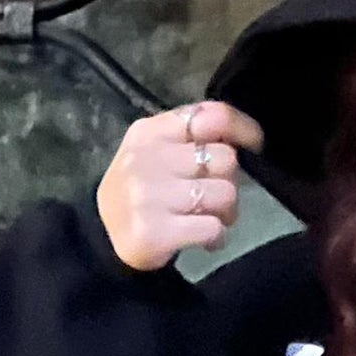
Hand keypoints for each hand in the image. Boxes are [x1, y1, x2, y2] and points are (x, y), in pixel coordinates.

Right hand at [97, 99, 263, 269]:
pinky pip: (213, 228)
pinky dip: (216, 236)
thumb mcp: (156, 149)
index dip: (242, 128)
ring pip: (225, 194)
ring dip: (226, 211)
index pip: (211, 116)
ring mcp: (148, 196)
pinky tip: (204, 238)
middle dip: (229, 179)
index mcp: (150, 131)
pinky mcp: (154, 232)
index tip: (254, 143)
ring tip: (209, 218)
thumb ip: (192, 136)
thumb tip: (242, 138)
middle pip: (225, 158)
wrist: (101, 235)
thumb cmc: (142, 187)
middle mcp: (147, 159)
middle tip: (215, 196)